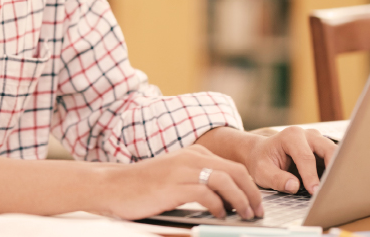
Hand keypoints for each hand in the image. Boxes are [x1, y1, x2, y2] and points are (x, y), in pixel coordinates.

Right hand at [98, 145, 263, 220]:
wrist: (112, 185)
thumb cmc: (143, 186)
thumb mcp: (175, 178)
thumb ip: (198, 182)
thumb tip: (226, 201)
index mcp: (194, 154)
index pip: (233, 166)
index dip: (250, 186)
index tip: (256, 203)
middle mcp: (191, 158)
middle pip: (235, 171)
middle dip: (251, 193)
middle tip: (257, 211)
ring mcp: (182, 170)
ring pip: (225, 180)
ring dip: (240, 200)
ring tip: (244, 215)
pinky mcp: (173, 185)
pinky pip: (205, 193)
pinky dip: (217, 205)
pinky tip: (219, 214)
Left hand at [195, 126, 336, 195]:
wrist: (262, 153)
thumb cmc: (262, 161)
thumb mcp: (262, 172)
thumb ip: (276, 179)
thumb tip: (294, 186)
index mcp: (291, 136)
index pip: (306, 157)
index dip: (311, 176)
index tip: (315, 192)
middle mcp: (307, 135)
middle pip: (328, 149)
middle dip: (333, 168)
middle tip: (334, 188)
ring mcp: (317, 140)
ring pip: (335, 152)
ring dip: (338, 169)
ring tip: (338, 187)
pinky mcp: (322, 149)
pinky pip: (335, 159)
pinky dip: (336, 170)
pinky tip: (336, 184)